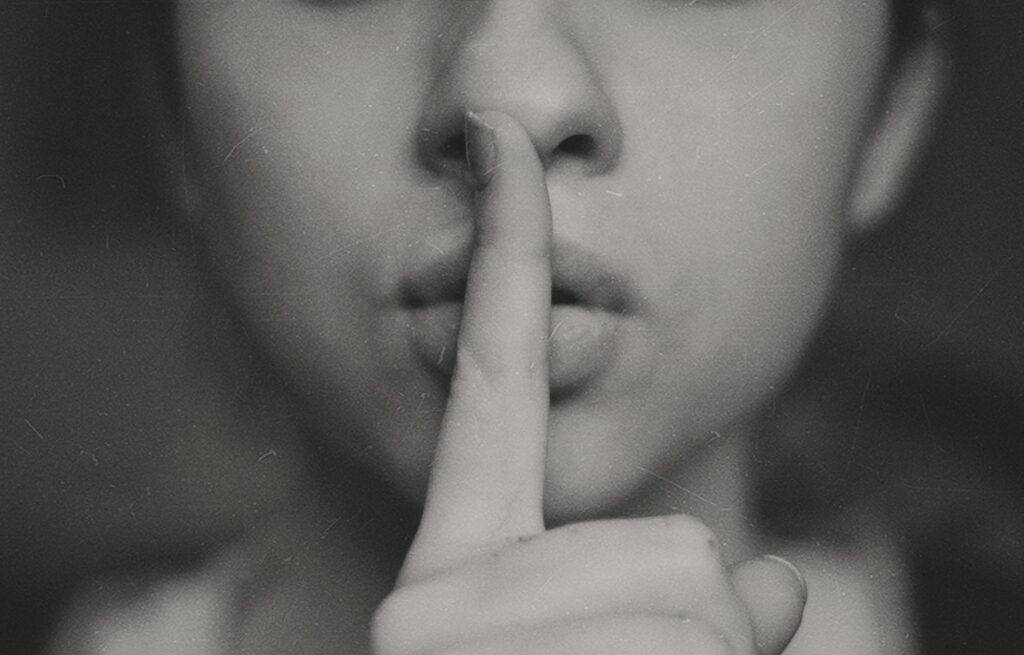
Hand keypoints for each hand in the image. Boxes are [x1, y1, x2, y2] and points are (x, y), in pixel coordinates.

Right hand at [372, 111, 805, 654]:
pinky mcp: (471, 650)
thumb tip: (786, 581)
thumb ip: (685, 597)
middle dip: (695, 620)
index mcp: (456, 569)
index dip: (504, 255)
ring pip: (699, 585)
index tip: (499, 141)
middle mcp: (436, 593)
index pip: (493, 381)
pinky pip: (705, 632)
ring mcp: (457, 629)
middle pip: (672, 538)